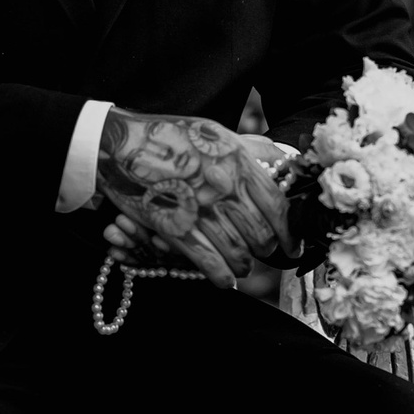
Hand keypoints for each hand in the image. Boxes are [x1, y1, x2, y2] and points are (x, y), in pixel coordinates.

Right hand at [95, 110, 292, 288]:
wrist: (120, 143)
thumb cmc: (170, 135)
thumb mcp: (216, 132)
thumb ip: (251, 149)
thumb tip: (282, 162)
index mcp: (238, 163)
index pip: (279, 208)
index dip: (290, 233)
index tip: (293, 244)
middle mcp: (224, 190)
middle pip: (261, 235)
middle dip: (266, 249)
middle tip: (262, 251)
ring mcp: (201, 213)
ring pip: (238, 254)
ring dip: (244, 265)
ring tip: (242, 265)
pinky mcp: (177, 231)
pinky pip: (210, 264)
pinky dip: (221, 278)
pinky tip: (225, 281)